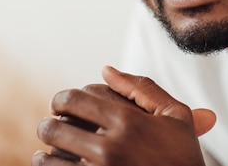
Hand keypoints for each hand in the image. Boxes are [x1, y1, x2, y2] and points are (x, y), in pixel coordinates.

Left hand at [32, 66, 215, 165]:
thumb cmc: (182, 156)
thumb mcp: (175, 116)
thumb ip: (141, 88)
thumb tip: (106, 70)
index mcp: (128, 122)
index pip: (73, 100)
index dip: (60, 100)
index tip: (60, 106)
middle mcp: (111, 149)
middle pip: (54, 129)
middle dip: (48, 125)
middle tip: (51, 127)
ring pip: (48, 159)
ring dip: (45, 153)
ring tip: (50, 151)